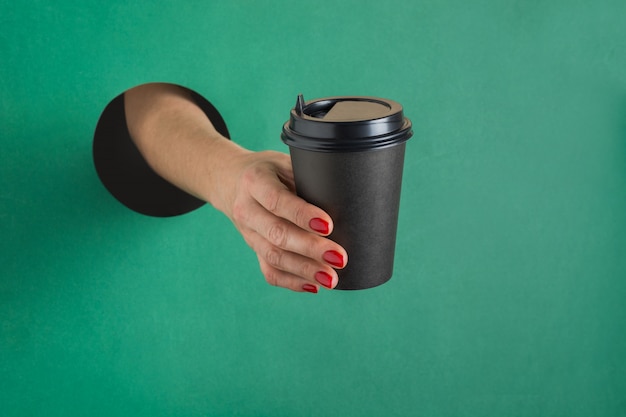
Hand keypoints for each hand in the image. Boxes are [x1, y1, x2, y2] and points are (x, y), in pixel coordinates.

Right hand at [215, 150, 347, 292]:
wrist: (230, 181)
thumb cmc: (269, 170)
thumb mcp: (284, 162)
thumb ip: (307, 176)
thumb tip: (346, 194)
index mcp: (255, 181)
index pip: (277, 201)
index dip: (302, 214)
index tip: (328, 225)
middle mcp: (246, 209)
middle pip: (277, 234)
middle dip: (310, 248)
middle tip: (339, 258)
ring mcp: (248, 233)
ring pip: (273, 257)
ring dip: (304, 270)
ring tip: (331, 279)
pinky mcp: (253, 249)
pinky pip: (269, 271)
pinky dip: (291, 282)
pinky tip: (314, 286)